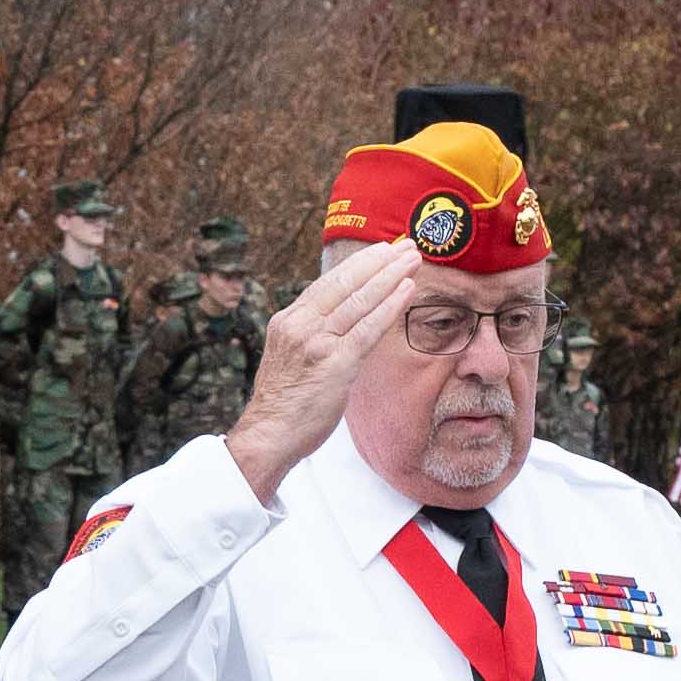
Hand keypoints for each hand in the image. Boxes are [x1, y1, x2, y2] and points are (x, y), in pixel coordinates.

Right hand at [228, 242, 424, 503]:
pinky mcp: (334, 364)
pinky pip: (367, 328)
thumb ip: (312, 338)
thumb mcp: (291, 360)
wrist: (268, 436)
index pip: (327, 284)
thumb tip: (339, 327)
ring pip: (359, 300)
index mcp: (288, 321)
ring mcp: (316, 343)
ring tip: (413, 259)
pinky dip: (389, 306)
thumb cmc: (283, 405)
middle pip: (345, 283)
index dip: (357, 265)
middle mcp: (300, 325)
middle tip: (405, 245)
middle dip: (378, 261)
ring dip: (390, 275)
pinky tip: (407, 290)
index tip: (381, 252)